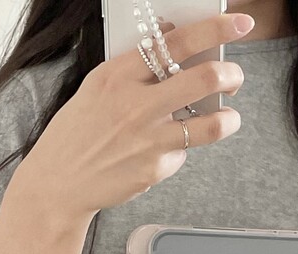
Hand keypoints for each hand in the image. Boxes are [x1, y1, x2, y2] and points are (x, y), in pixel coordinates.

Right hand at [18, 11, 251, 217]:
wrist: (58, 184)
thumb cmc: (75, 134)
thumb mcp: (96, 88)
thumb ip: (132, 64)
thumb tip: (169, 35)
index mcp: (118, 75)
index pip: (177, 42)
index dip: (215, 29)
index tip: (239, 24)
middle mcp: (135, 104)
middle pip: (204, 79)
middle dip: (231, 75)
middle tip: (234, 78)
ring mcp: (147, 139)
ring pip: (211, 123)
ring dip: (228, 117)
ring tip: (228, 116)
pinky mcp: (154, 169)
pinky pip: (183, 153)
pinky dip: (181, 149)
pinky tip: (166, 150)